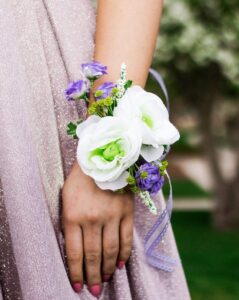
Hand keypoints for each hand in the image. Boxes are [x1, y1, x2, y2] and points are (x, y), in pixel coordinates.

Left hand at [62, 161, 133, 295]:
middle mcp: (92, 218)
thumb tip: (76, 249)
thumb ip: (69, 223)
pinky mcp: (125, 211)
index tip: (77, 286)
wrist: (100, 158)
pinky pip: (125, 238)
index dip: (76, 272)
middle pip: (93, 255)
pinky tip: (119, 265)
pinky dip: (123, 254)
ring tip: (105, 279)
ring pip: (110, 250)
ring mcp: (111, 215)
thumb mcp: (66, 198)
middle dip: (92, 275)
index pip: (75, 252)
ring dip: (107, 268)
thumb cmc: (79, 179)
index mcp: (73, 215)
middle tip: (94, 289)